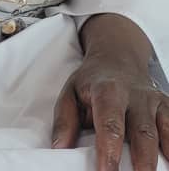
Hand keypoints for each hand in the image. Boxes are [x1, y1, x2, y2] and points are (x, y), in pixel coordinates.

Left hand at [51, 50, 168, 170]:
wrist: (117, 57)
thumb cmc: (92, 82)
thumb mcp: (70, 93)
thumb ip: (64, 121)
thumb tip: (59, 148)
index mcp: (107, 91)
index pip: (110, 124)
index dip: (109, 151)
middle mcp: (134, 95)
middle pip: (141, 132)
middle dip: (142, 162)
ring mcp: (152, 101)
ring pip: (161, 132)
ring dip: (158, 160)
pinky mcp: (165, 106)